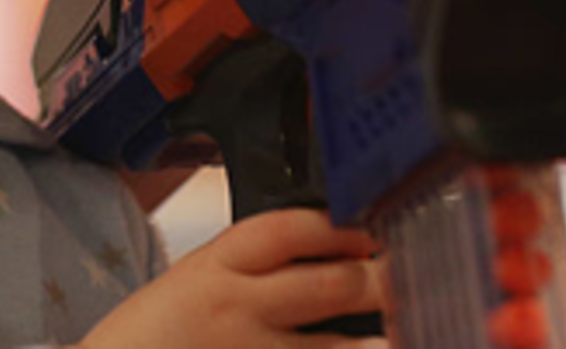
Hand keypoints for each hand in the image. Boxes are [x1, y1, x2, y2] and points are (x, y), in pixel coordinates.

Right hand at [77, 208, 385, 347]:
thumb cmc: (153, 336)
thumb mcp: (194, 281)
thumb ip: (253, 268)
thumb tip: (336, 255)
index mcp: (216, 266)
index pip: (291, 230)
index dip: (343, 228)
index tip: (375, 230)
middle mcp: (236, 309)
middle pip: (329, 286)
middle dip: (381, 282)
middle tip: (413, 280)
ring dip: (381, 342)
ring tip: (406, 333)